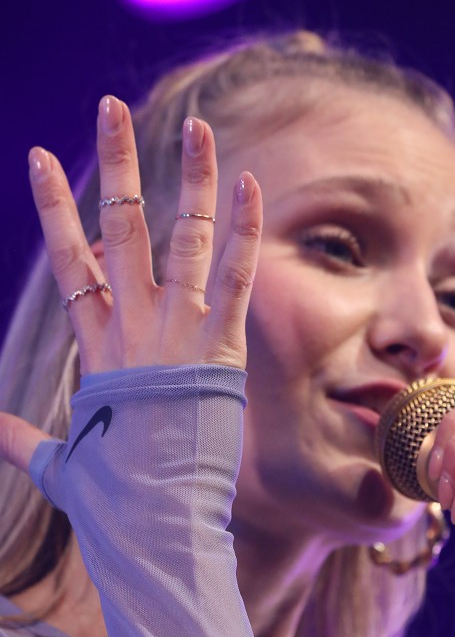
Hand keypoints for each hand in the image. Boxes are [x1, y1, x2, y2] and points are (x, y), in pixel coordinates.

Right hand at [0, 95, 261, 476]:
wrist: (152, 529)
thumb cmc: (110, 505)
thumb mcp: (58, 464)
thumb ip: (21, 437)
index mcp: (94, 349)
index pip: (71, 262)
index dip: (57, 207)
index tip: (44, 158)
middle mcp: (131, 329)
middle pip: (120, 230)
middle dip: (115, 165)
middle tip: (110, 107)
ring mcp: (175, 336)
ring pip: (182, 240)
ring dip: (191, 180)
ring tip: (199, 127)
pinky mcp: (218, 352)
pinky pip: (235, 280)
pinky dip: (244, 232)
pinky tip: (250, 183)